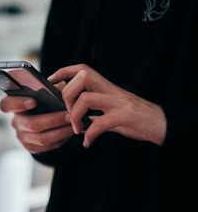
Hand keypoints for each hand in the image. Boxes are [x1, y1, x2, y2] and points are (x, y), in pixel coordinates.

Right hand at [0, 96, 73, 152]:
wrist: (45, 117)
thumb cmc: (45, 100)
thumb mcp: (46, 91)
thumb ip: (50, 88)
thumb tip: (60, 89)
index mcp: (14, 104)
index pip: (6, 104)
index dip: (18, 104)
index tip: (33, 101)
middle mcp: (15, 121)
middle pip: (31, 124)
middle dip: (53, 120)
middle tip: (69, 115)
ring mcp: (22, 136)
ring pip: (41, 138)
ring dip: (60, 131)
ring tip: (73, 124)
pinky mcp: (30, 147)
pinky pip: (47, 147)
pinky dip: (60, 139)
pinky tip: (69, 132)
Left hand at [48, 64, 166, 147]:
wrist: (161, 124)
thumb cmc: (133, 117)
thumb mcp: (110, 109)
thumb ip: (93, 109)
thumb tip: (72, 114)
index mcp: (105, 86)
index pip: (81, 69)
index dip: (63, 72)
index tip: (50, 82)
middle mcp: (111, 90)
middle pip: (82, 77)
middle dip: (67, 95)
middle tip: (67, 113)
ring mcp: (118, 102)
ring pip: (87, 98)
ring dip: (75, 116)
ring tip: (77, 130)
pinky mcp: (125, 116)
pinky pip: (101, 123)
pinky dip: (90, 135)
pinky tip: (88, 142)